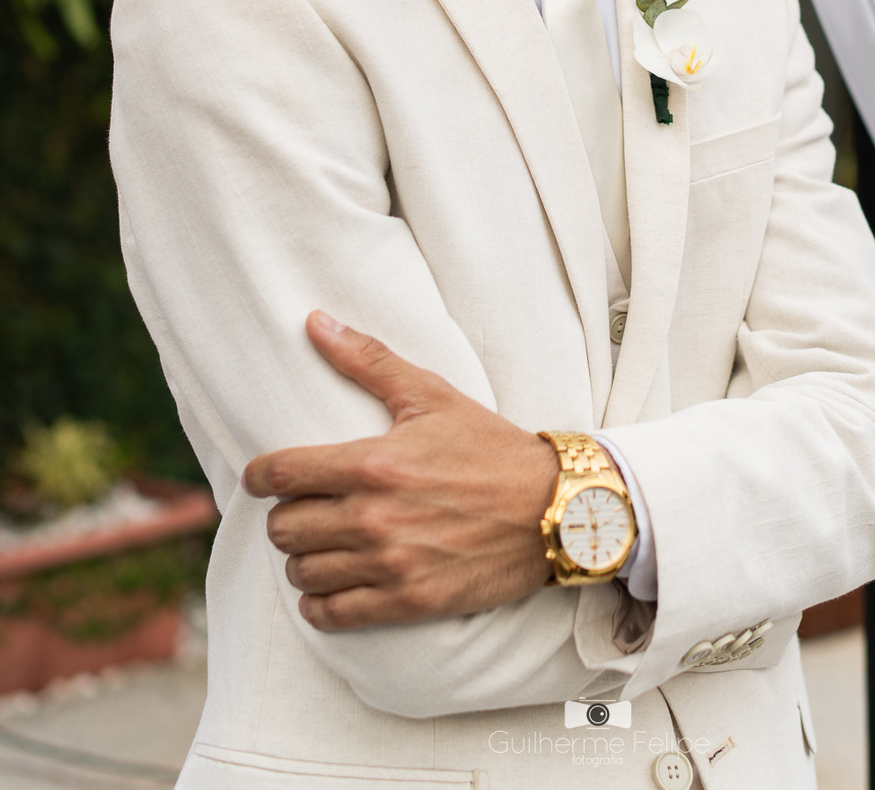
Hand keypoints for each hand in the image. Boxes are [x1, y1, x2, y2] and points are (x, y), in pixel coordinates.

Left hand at [242, 312, 559, 630]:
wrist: (554, 508)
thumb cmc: (491, 446)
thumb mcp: (432, 395)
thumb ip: (367, 360)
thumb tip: (314, 322)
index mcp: (373, 463)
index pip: (281, 475)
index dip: (258, 477)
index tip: (260, 478)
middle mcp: (374, 517)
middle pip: (283, 528)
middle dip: (285, 516)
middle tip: (304, 507)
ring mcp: (390, 564)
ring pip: (302, 572)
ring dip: (303, 559)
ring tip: (321, 545)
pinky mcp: (408, 602)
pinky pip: (332, 614)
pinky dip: (321, 603)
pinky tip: (332, 586)